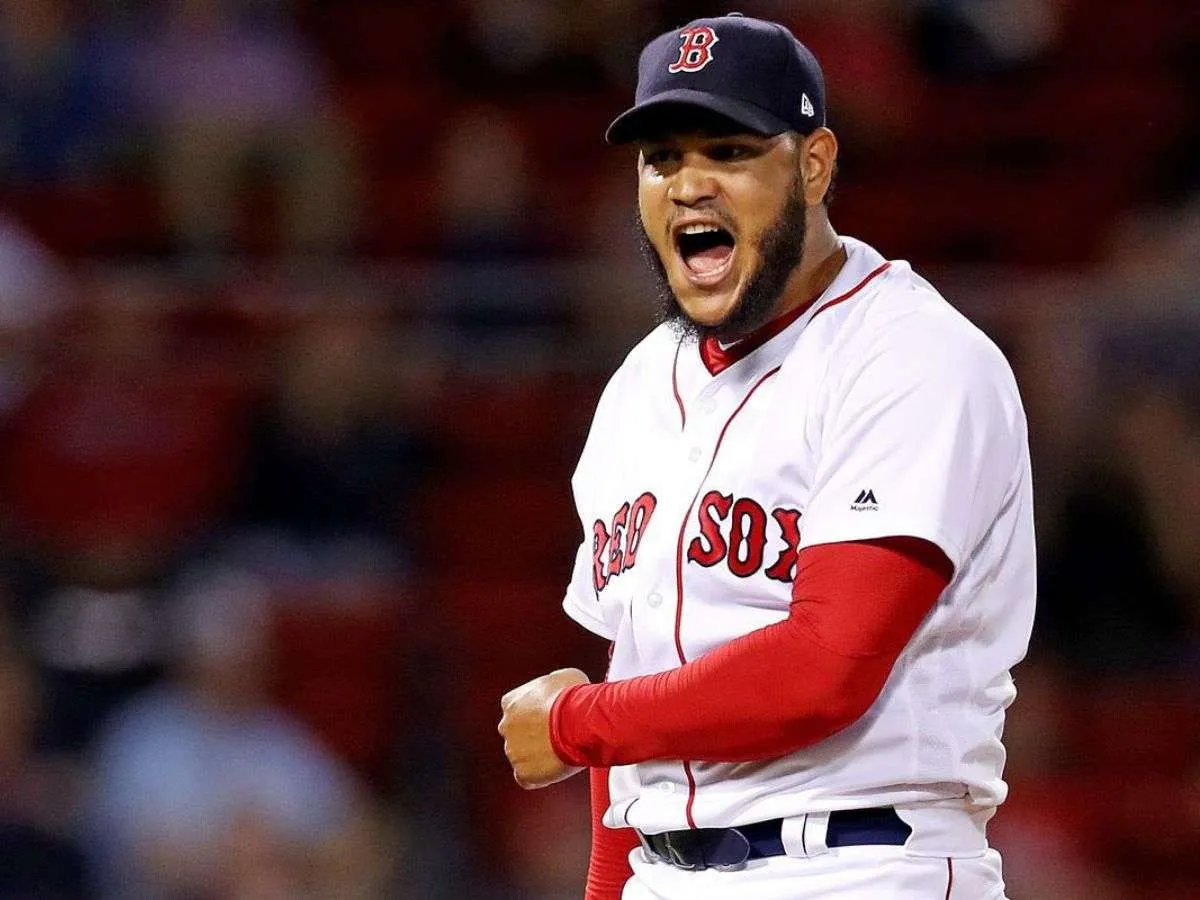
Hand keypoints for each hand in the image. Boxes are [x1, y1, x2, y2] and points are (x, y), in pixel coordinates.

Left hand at [499, 667, 589, 788]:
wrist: (578, 721)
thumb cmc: (573, 697)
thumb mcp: (563, 677)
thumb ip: (552, 686)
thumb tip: (562, 689)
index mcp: (510, 702)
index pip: (515, 711)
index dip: (535, 716)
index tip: (549, 719)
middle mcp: (506, 726)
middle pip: (517, 735)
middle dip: (533, 737)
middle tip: (557, 737)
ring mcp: (513, 751)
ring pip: (522, 757)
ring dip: (538, 756)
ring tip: (561, 752)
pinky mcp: (523, 773)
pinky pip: (528, 778)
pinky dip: (539, 776)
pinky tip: (555, 768)